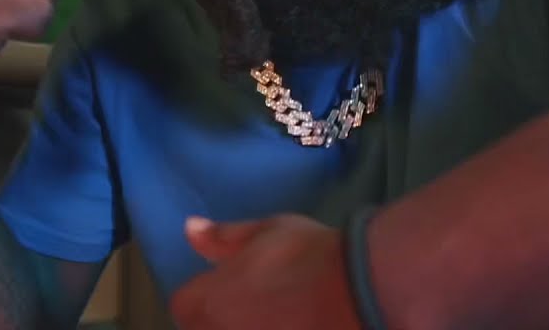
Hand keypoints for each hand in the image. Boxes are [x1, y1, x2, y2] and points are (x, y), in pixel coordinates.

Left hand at [170, 214, 362, 329]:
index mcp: (205, 305)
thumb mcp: (265, 232)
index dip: (206, 297)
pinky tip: (297, 324)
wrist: (363, 292)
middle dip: (224, 321)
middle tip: (264, 306)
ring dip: (248, 327)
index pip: (184, 306)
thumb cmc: (310, 256)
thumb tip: (190, 229)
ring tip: (282, 317)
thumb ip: (222, 238)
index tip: (232, 289)